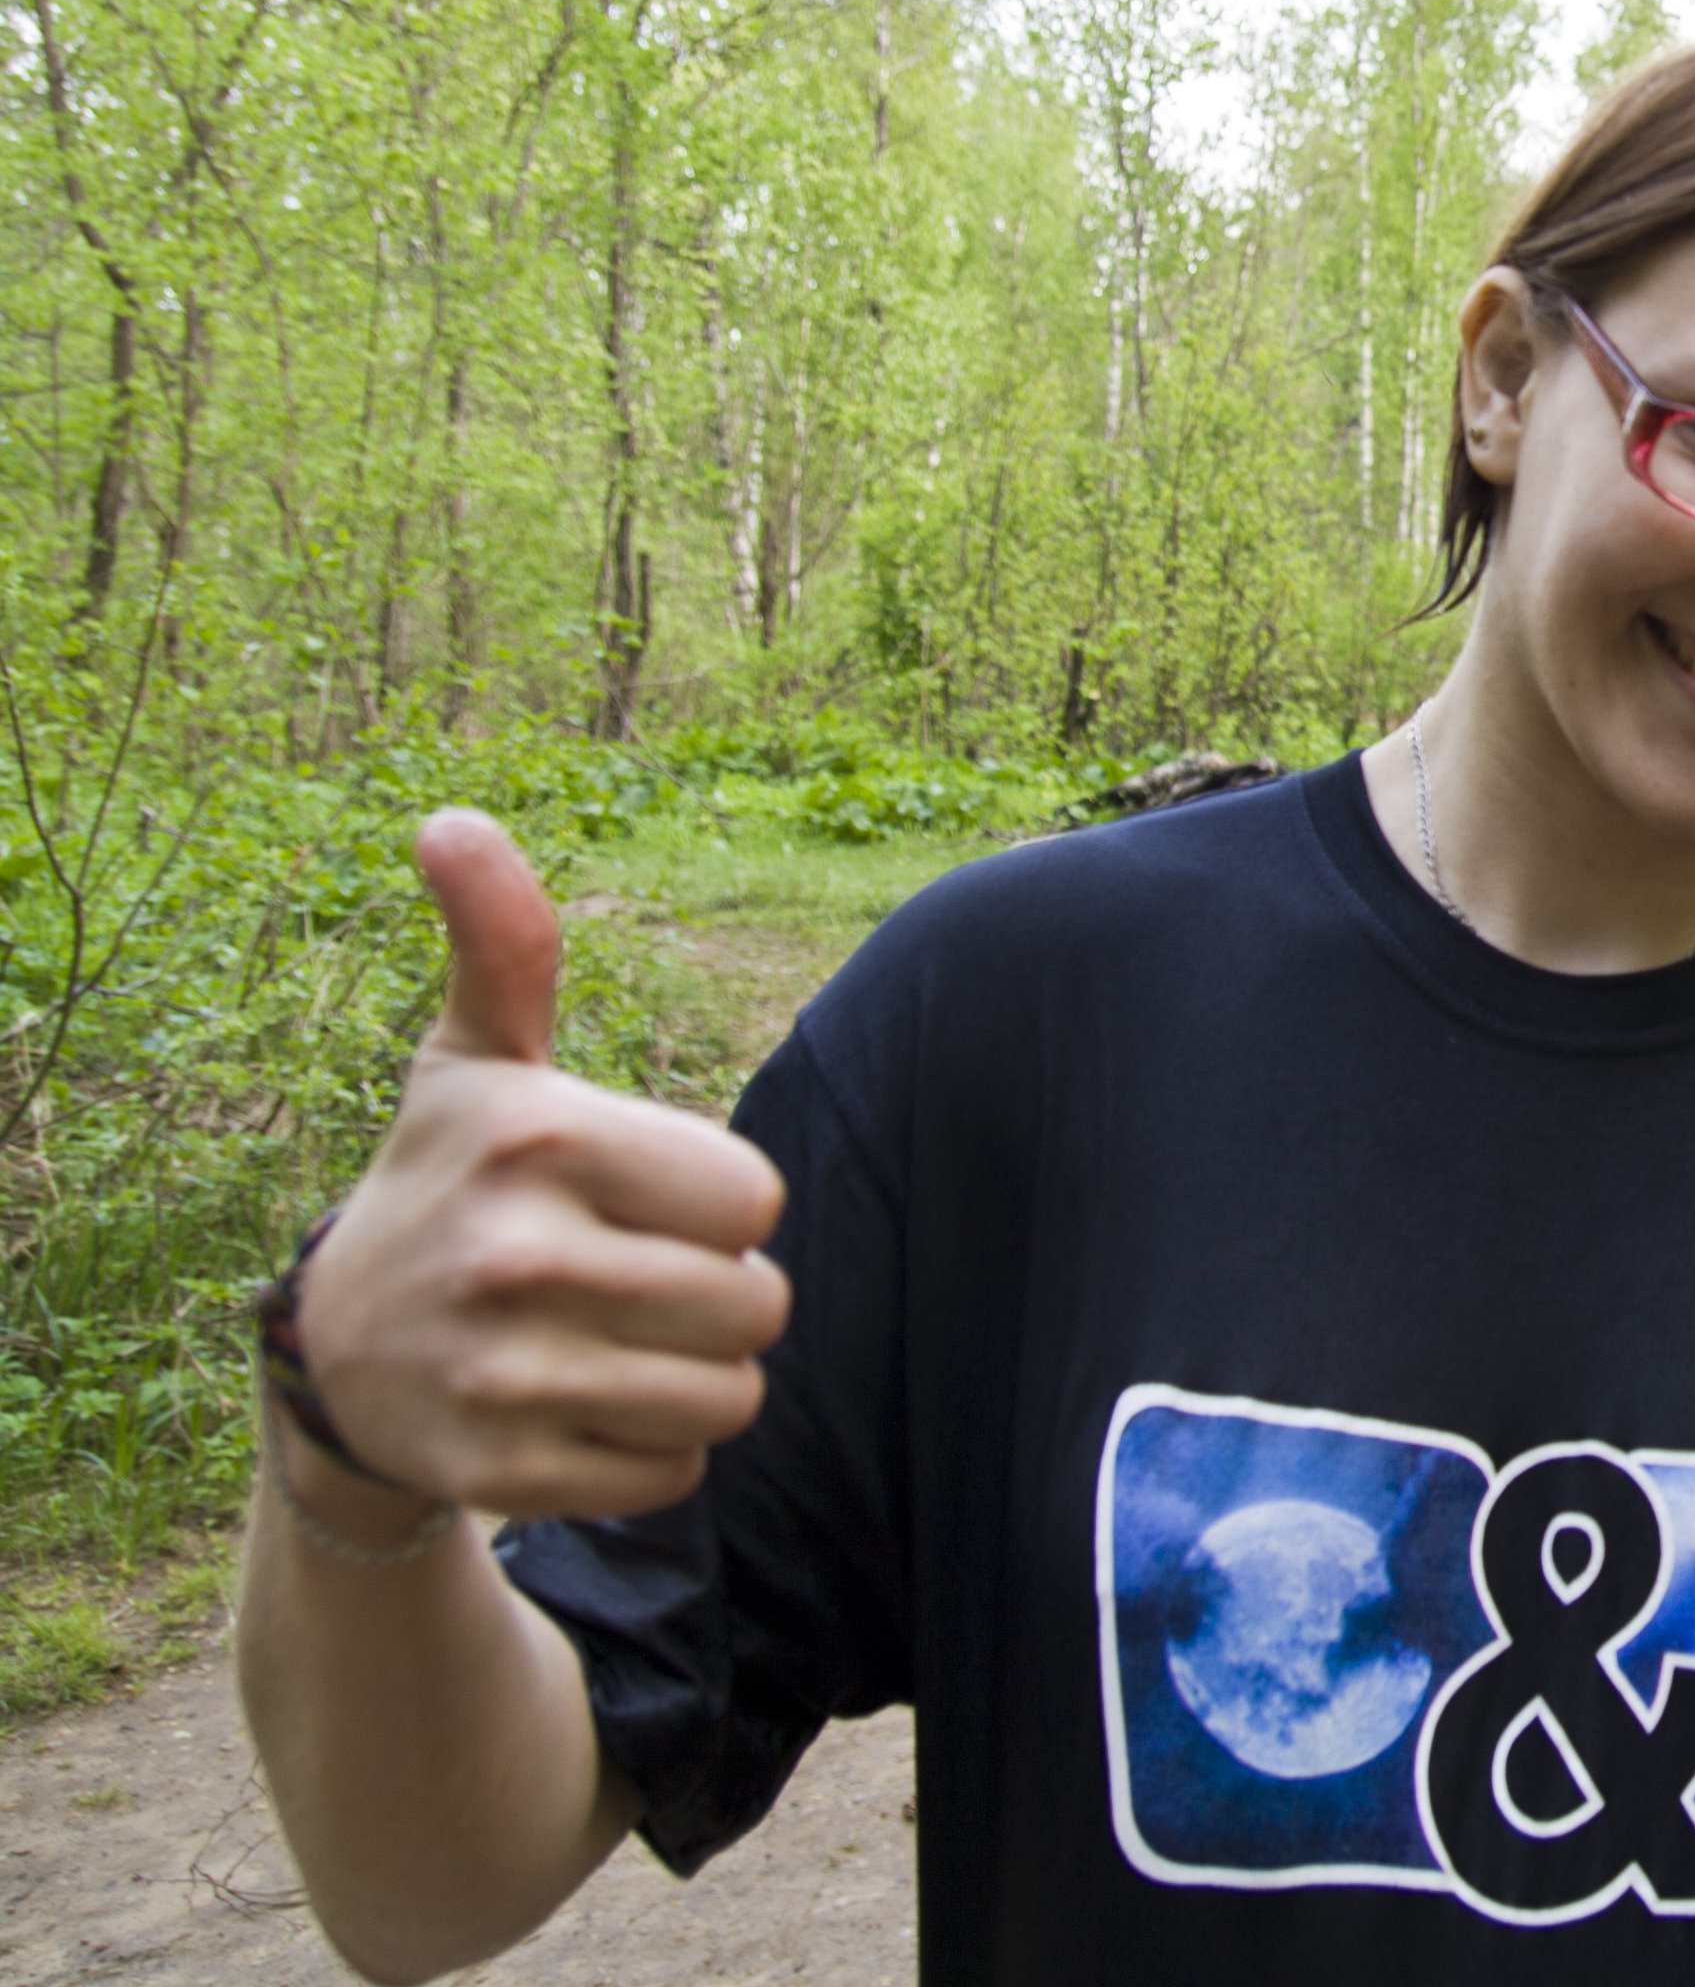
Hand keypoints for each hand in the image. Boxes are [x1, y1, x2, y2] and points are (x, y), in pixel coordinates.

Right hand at [282, 811, 790, 1524]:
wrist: (336, 1348)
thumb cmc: (450, 1176)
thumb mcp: (476, 1058)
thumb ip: (502, 941)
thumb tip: (450, 819)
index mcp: (537, 1137)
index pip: (754, 1200)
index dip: (717, 1204)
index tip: (642, 1197)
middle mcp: (512, 1256)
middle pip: (756, 1306)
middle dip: (722, 1297)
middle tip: (635, 1278)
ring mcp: (500, 1376)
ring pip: (728, 1398)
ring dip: (697, 1377)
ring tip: (614, 1342)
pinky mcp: (500, 1476)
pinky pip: (674, 1474)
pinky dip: (651, 1451)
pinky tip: (577, 1407)